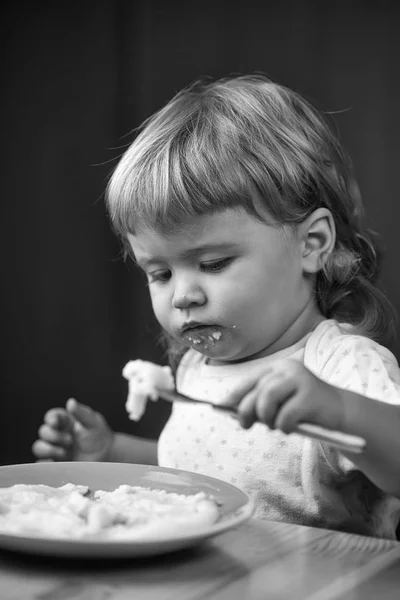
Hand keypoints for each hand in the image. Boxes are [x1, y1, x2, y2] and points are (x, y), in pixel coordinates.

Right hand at [32, 398, 113, 461]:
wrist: (106, 455)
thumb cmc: (99, 435)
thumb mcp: (93, 422)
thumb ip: (82, 413)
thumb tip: (71, 402)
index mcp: (65, 421)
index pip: (51, 416)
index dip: (50, 419)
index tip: (55, 423)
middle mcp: (57, 433)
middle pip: (43, 431)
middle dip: (53, 436)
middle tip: (70, 441)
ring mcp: (55, 448)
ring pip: (38, 447)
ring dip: (48, 449)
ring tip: (64, 453)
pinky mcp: (55, 462)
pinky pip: (42, 463)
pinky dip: (44, 463)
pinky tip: (54, 462)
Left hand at [224, 359, 344, 432]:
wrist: (340, 413)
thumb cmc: (304, 410)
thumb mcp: (280, 403)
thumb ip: (260, 404)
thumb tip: (233, 412)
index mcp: (278, 369)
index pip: (250, 380)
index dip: (234, 395)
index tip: (221, 407)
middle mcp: (288, 369)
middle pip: (257, 390)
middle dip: (246, 411)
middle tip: (246, 426)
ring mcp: (301, 380)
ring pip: (268, 398)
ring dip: (266, 417)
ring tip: (274, 426)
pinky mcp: (311, 396)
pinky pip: (286, 415)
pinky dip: (283, 426)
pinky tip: (289, 429)